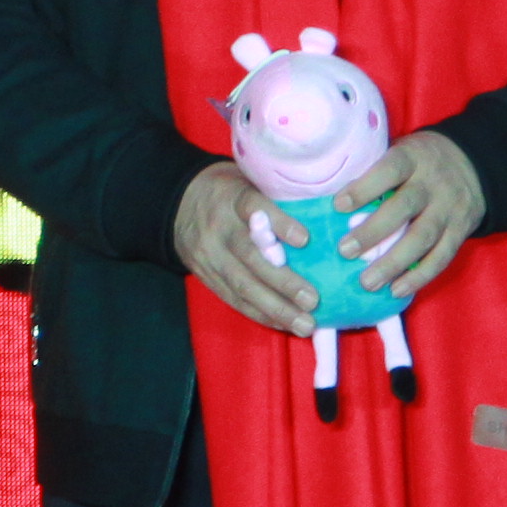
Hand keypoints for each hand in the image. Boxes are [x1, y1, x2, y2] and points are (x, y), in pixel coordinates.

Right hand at [174, 160, 320, 336]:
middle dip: (282, 280)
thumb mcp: (248, 182)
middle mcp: (218, 226)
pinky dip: (261, 314)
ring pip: (241, 283)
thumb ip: (277, 198)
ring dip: (275, 307)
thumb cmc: (230, 193)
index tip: (305, 239)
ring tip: (305, 324)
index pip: (253, 206)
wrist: (177, 204)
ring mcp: (209, 254)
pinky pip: (234, 298)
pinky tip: (285, 325)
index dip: (279, 223)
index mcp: (231, 196)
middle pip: (248, 254)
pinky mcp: (206, 275)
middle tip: (313, 299)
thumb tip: (329, 214)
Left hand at [341, 128, 484, 299]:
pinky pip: (442, 256)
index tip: (338, 206)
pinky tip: (397, 289)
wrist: (474, 165)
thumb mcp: (401, 151)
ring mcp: (450, 209)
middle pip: (405, 207)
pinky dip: (420, 276)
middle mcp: (433, 184)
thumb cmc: (418, 162)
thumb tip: (327, 197)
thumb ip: (374, 171)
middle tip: (345, 251)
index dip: (364, 188)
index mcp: (413, 158)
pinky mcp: (462, 231)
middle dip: (374, 231)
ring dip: (394, 262)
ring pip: (423, 237)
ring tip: (367, 282)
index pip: (389, 170)